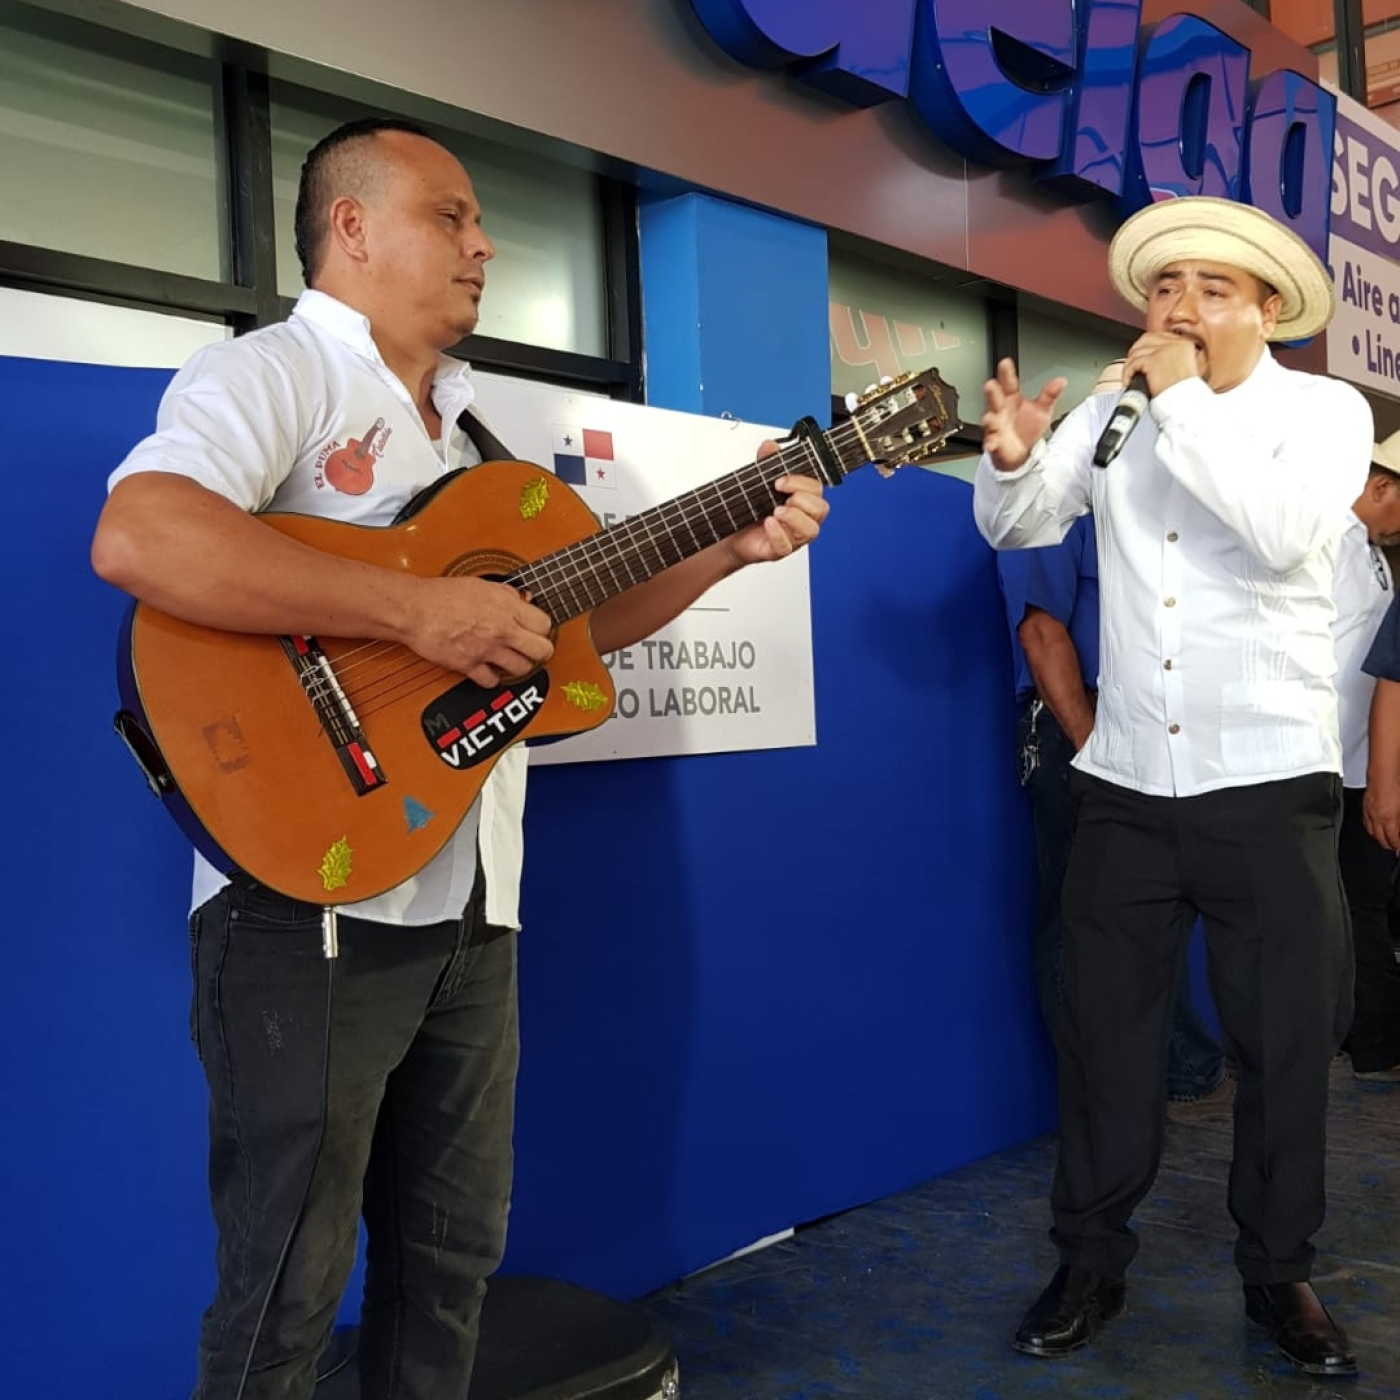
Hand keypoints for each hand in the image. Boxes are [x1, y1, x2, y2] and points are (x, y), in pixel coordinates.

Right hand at [403, 574, 553, 686]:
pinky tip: (489, 669)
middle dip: (541, 651)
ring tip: (512, 658)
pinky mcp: (470, 666)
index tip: (537, 629)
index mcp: (506, 607)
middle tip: (535, 649)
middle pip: (542, 650)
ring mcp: (487, 650)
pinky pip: (492, 681)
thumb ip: (506, 594)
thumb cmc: (442, 595)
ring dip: (519, 665)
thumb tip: (524, 599)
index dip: (542, 627)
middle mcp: (501, 630)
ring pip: (522, 668)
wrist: (415, 610)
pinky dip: (492, 678)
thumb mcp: (482, 585)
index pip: (544, 624)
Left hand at [726, 449, 828, 565]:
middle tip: (780, 496)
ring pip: (811, 531)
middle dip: (802, 500)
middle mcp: (803, 519)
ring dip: (794, 518)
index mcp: (803, 499)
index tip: (781, 480)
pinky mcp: (779, 550)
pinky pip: (787, 546)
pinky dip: (778, 533)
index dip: (802, 483)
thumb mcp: (758, 481)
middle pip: (821, 509)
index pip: (816, 489)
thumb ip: (766, 463)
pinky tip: (768, 523)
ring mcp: (793, 536)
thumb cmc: (751, 510)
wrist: (732, 534)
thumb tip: (770, 445)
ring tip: (776, 511)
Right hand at [981, 358, 1065, 470]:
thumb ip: (1049, 395)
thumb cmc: (1027, 428)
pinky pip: (991, 443)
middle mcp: (1001, 411)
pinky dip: (991, 443)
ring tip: (990, 418)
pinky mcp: (995, 443)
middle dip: (992, 393)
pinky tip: (992, 443)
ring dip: (989, 419)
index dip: (1006, 374)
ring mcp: (996, 427)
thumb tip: (1061, 381)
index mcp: (1012, 399)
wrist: (1022, 452)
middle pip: (995, 400)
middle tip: (990, 385)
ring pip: (990, 421)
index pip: (1009, 383)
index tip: (1005, 363)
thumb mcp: (1042, 410)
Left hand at [1122, 330, 1201, 398]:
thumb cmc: (1185, 393)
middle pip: (1146, 338)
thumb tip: (1154, 357)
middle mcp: (1175, 343)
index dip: (1146, 345)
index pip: (1160, 336)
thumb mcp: (1184, 368)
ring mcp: (1164, 350)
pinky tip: (1128, 381)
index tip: (1141, 355)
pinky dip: (1127, 373)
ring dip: (1129, 364)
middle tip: (1132, 364)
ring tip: (1130, 375)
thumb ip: (1172, 358)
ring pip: (1137, 351)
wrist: (1186, 403)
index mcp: (1184, 344)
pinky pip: (1133, 363)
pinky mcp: (1153, 360)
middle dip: (1135, 351)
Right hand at [1364, 780, 1399, 853]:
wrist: (1385, 772)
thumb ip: (1399, 821)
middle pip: (1381, 840)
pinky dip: (1372, 829)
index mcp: (1390, 819)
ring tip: (1387, 840)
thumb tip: (1399, 831)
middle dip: (1389, 845)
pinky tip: (1376, 828)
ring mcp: (1369, 813)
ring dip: (1380, 839)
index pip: (1394, 841)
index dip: (1398, 847)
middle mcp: (1377, 818)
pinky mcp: (1364, 807)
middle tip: (1396, 848)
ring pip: (1372, 833)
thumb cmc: (1396, 786)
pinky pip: (1366, 823)